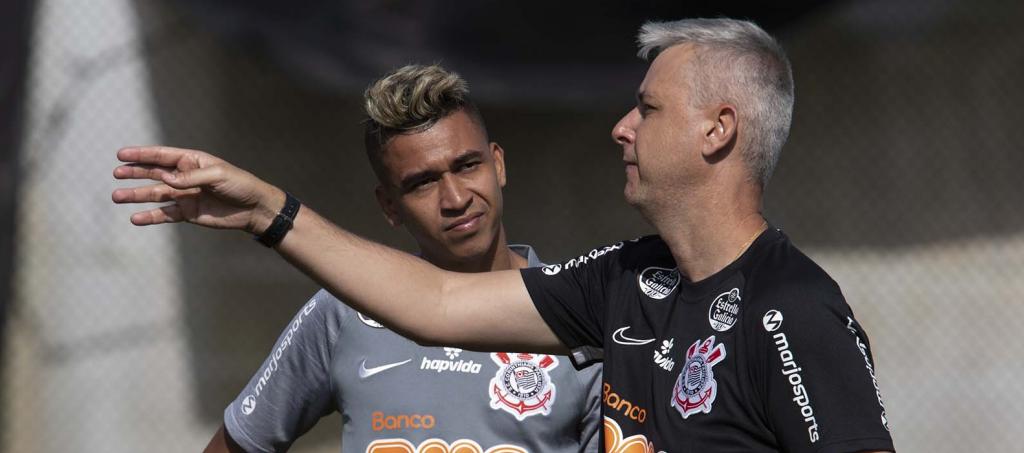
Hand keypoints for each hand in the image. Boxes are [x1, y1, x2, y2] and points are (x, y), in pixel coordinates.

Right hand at [112, 146, 284, 233]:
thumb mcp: (218, 176)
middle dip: (134, 172)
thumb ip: (191, 177)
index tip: (121, 155)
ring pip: (155, 194)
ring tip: (116, 196)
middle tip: (116, 173)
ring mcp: (184, 195)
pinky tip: (134, 218)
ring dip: (136, 195)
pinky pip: (164, 214)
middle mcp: (184, 177)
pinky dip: (150, 217)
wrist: (254, 209)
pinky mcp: (187, 213)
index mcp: (192, 161)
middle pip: (154, 173)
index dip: (142, 155)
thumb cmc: (240, 185)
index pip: (162, 156)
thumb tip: (166, 179)